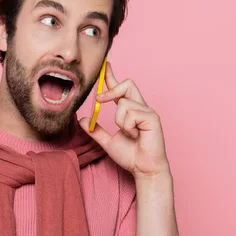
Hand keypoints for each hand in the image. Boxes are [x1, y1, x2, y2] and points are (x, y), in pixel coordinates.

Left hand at [80, 62, 169, 179]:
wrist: (143, 169)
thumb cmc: (131, 156)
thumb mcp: (108, 142)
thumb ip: (96, 131)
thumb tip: (83, 120)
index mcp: (132, 111)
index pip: (121, 88)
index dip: (112, 77)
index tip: (105, 66)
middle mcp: (141, 107)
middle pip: (127, 84)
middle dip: (112, 90)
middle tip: (100, 99)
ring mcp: (148, 111)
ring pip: (123, 103)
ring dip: (119, 121)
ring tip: (129, 134)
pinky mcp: (152, 117)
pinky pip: (130, 114)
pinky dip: (128, 127)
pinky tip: (136, 135)